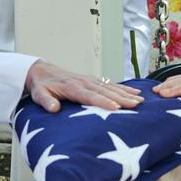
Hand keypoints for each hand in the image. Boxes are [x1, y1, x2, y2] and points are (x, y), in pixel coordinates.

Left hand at [25, 60, 142, 112]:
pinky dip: (124, 88)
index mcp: (72, 87)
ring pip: (111, 87)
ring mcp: (90, 80)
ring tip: (140, 100)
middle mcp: (84, 82)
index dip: (103, 102)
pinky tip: (135, 92)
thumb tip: (53, 109)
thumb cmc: (42, 86)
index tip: (116, 108)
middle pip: (105, 91)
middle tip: (136, 105)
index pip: (90, 96)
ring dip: (126, 93)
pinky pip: (111, 84)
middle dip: (121, 98)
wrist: (42, 71)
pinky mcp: (93, 80)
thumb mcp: (39, 94)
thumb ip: (46, 102)